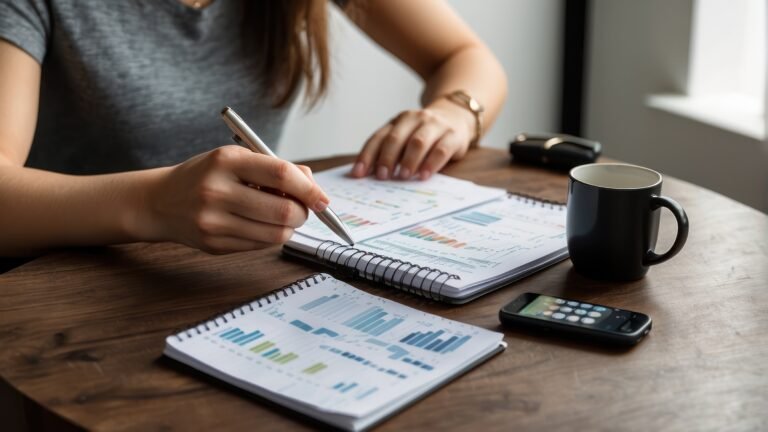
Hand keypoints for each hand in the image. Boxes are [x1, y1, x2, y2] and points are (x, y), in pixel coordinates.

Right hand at [143, 145, 328, 253]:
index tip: (323, 199)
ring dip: (289, 227)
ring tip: (281, 216)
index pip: (282, 175)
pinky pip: (260, 245)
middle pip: (283, 210)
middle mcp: (217, 191)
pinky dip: (270, 236)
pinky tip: (259, 224)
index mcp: (226, 161)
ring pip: (276, 234)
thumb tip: (313, 186)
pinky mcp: (214, 244)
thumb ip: (275, 168)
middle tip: (303, 209)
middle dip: (303, 212)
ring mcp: (214, 221)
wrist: (160, 201)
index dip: (310, 189)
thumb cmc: (207, 176)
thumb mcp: (236, 159)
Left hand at [350, 99, 474, 180]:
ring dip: (408, 160)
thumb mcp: (406, 138)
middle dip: (386, 158)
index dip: (367, 156)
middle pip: (396, 138)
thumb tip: (369, 175)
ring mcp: (435, 125)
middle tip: (382, 176)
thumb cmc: (424, 135)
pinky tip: (423, 175)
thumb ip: (390, 152)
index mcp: (398, 121)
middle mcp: (414, 119)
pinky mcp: (453, 135)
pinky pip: (441, 150)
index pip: (378, 137)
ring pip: (418, 142)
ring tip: (402, 176)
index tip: (359, 174)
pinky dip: (431, 163)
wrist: (456, 116)